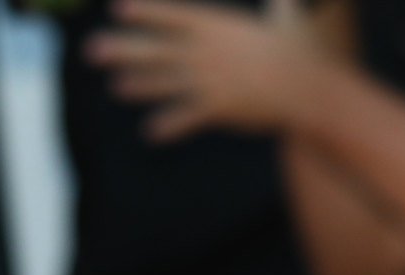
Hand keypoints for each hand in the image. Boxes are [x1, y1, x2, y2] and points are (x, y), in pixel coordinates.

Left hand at [87, 0, 336, 142]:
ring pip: (165, 82)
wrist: (311, 86)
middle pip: (157, 49)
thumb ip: (277, 0)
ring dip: (138, 84)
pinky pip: (187, 118)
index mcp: (219, 27)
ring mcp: (210, 82)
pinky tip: (150, 132)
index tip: (118, 10)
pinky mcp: (219, 109)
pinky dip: (169, 125)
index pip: (173, 17)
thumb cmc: (304, 48)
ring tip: (116, 86)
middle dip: (123, 48)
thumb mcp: (288, 11)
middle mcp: (207, 53)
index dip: (145, 13)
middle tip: (92, 50)